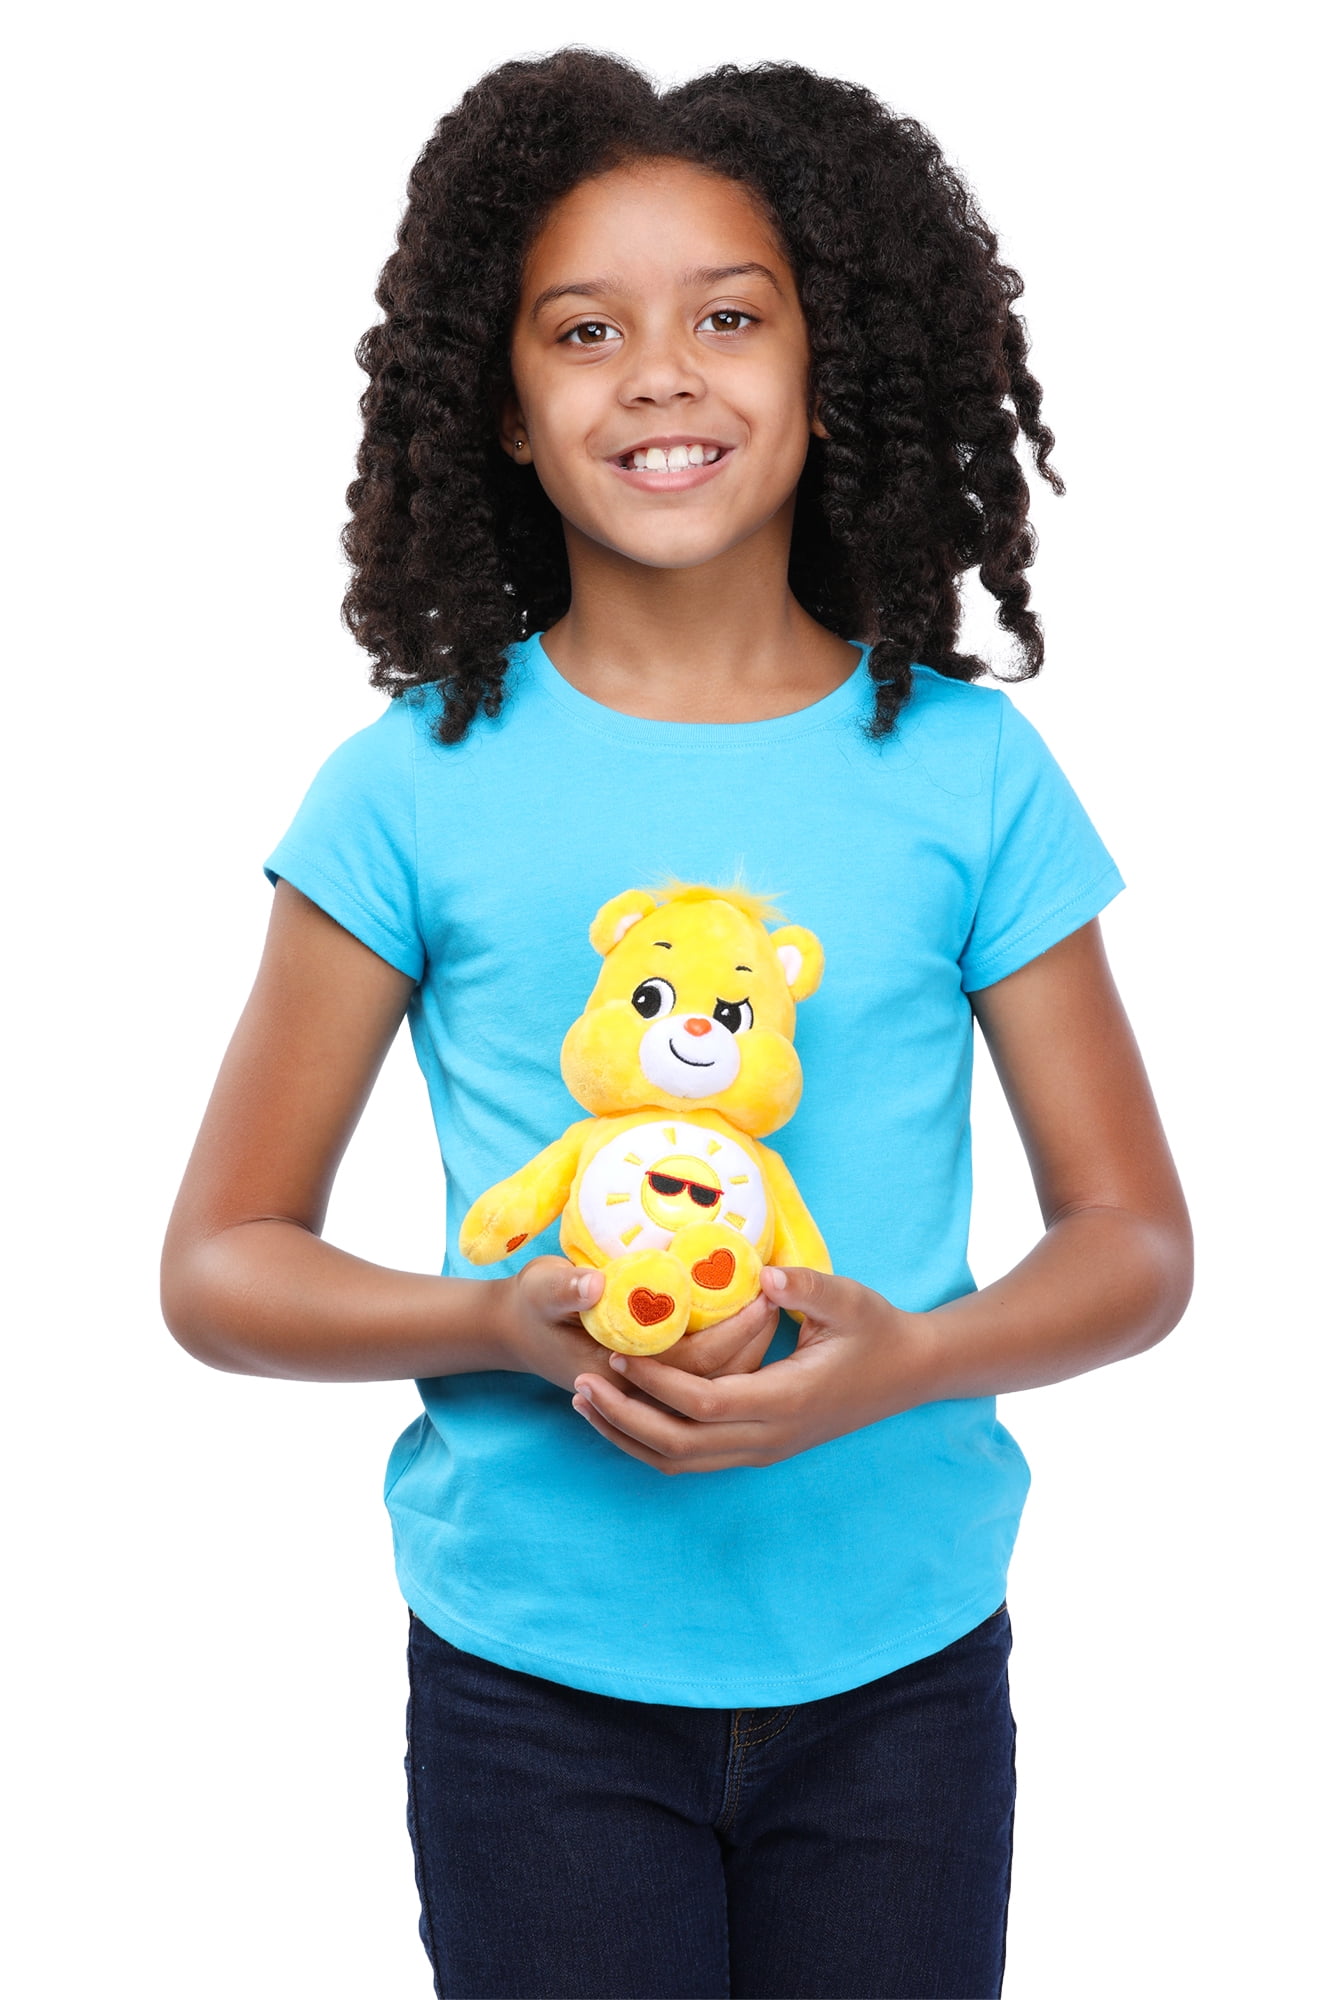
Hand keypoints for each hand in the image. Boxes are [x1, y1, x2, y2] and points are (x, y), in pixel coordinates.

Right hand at [491, 1258, 778, 1391]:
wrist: (517, 1333)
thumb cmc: (531, 1306)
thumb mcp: (541, 1288)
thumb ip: (564, 1289)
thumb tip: (593, 1284)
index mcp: (619, 1371)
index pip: (694, 1361)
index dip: (732, 1330)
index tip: (760, 1293)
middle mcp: (640, 1392)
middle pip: (716, 1378)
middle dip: (751, 1340)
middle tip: (775, 1296)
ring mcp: (648, 1393)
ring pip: (716, 1383)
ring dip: (747, 1351)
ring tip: (769, 1307)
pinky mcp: (654, 1385)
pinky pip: (705, 1379)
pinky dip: (731, 1358)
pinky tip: (748, 1329)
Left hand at [570, 1265, 934, 1472]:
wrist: (909, 1372)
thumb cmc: (877, 1330)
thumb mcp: (848, 1300)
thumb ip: (806, 1286)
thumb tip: (763, 1274)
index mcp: (786, 1400)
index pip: (705, 1403)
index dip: (657, 1384)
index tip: (618, 1355)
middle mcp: (769, 1437)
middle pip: (679, 1444)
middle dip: (623, 1417)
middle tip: (578, 1382)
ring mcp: (763, 1449)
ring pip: (680, 1461)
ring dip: (628, 1435)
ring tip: (584, 1401)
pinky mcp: (758, 1447)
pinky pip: (693, 1457)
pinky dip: (650, 1442)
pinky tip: (623, 1414)